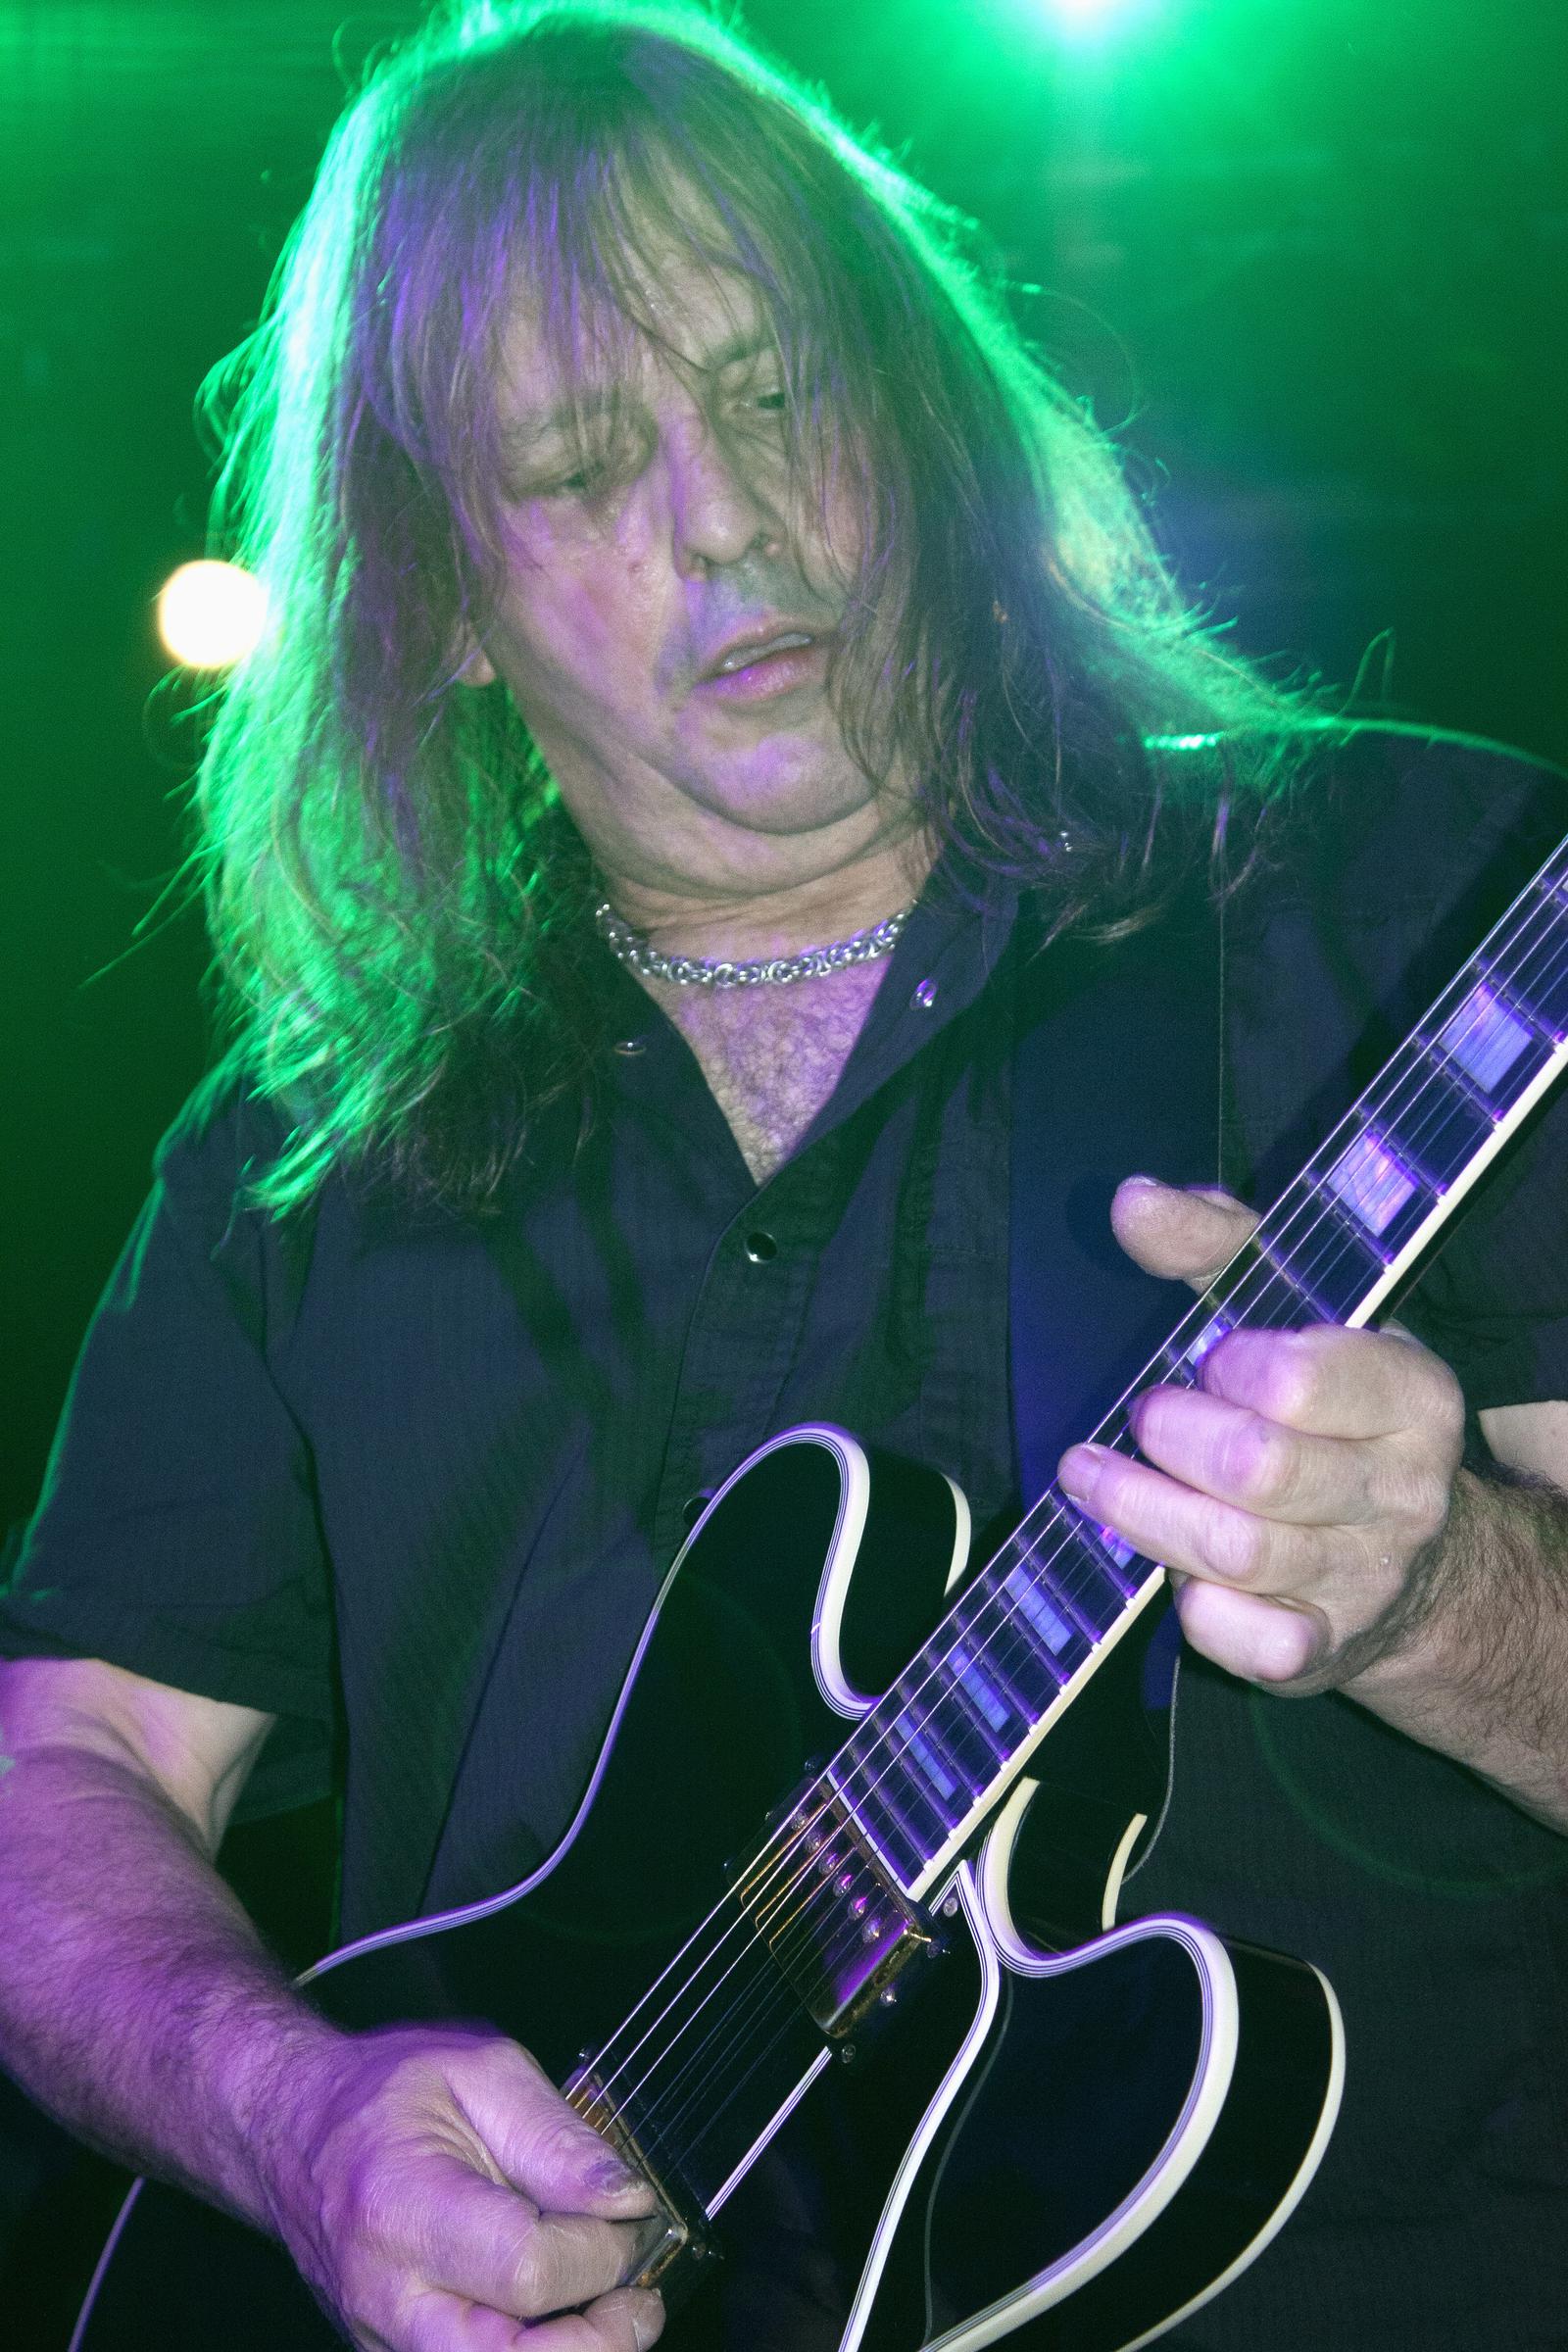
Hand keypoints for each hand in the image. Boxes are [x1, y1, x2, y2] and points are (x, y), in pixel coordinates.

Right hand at [254, 2021, 665, 2351]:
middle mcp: (384, 2294)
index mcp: (401, 2206)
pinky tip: (560, 2316)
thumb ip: (559, 2140)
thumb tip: (628, 2201)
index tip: (629, 2214)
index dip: (600, 2253)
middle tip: (637, 2297)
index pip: (525, 2271)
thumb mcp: (482, 2071)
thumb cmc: (385, 2093)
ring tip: (607, 2307)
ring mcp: (382, 2341)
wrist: (294, 2130)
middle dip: (597, 2342)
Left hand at [1057, 1176, 1465, 1691]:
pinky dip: (1197, 1613)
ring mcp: (1366, 1577)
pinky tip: (1169, 1576)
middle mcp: (1404, 1491)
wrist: (1409, 1559)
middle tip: (1143, 1417)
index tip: (1209, 1360)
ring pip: (1236, 1553)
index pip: (1304, 1381)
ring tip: (1091, 1476)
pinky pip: (1251, 1645)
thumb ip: (1215, 1242)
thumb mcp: (1290, 1305)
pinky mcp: (1325, 1650)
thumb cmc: (1327, 1409)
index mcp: (1412, 1395)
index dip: (1231, 1368)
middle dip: (1172, 1437)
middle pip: (1258, 1470)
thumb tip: (1132, 1201)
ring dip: (1142, 1511)